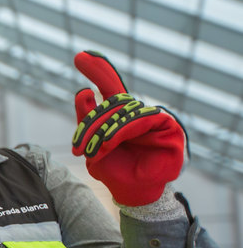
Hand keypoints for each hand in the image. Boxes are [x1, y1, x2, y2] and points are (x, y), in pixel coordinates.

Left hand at [72, 51, 185, 205]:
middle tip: (79, 145)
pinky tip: (108, 142)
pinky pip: (141, 121)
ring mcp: (154, 118)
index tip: (80, 55)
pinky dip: (121, 130)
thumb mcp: (91, 144)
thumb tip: (83, 91)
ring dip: (104, 130)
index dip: (98, 69)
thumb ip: (86, 119)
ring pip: (124, 112)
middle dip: (91, 122)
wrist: (131, 191)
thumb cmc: (113, 168)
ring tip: (92, 149)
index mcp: (119, 113)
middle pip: (112, 102)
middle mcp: (137, 112)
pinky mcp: (169, 127)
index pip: (110, 85)